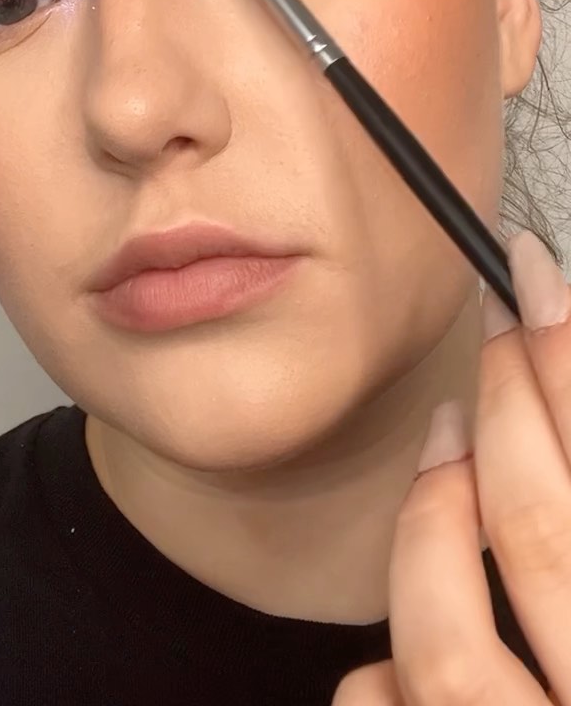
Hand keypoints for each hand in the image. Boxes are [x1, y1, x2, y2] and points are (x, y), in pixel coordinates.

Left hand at [333, 231, 570, 704]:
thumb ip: (569, 525)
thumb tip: (554, 416)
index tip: (536, 268)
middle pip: (545, 532)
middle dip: (510, 405)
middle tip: (498, 320)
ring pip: (446, 639)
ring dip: (433, 525)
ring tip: (440, 451)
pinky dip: (381, 679)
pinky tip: (392, 657)